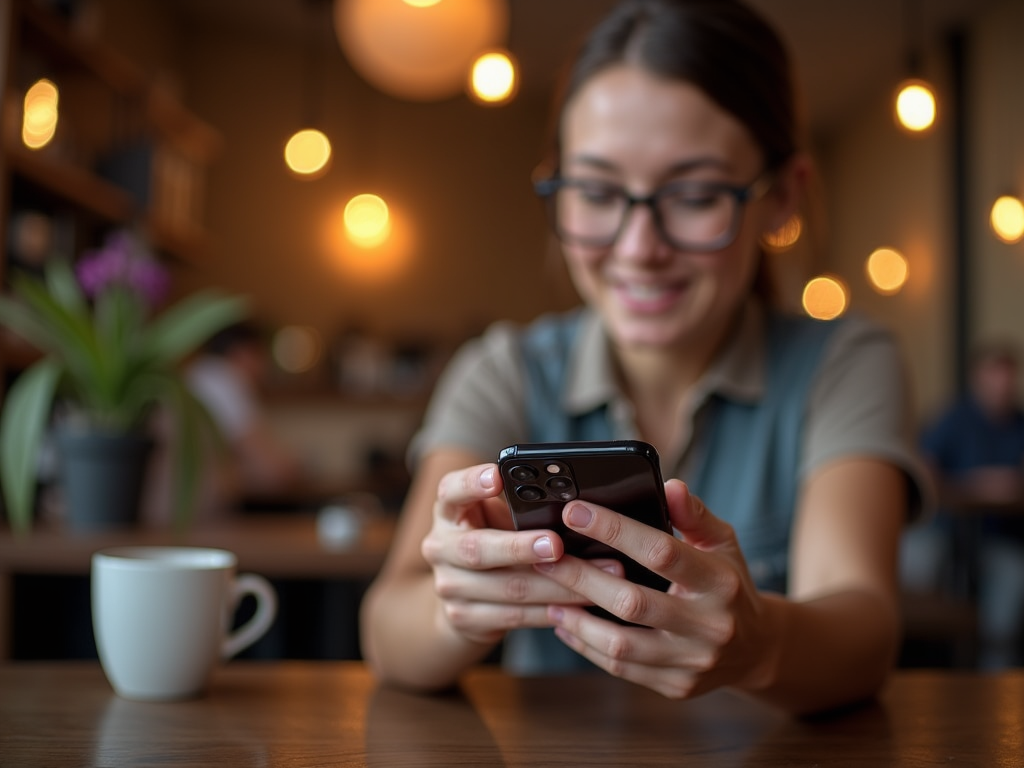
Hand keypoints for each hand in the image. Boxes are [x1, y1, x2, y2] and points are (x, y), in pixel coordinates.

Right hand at [419, 463, 609, 645]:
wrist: (465, 594)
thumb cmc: (494, 537)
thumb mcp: (498, 516)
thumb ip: (521, 507)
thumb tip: (578, 502)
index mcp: (448, 510)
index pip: (451, 490)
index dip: (472, 483)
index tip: (498, 475)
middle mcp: (440, 546)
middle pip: (477, 548)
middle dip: (520, 547)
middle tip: (556, 543)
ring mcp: (449, 586)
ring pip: (507, 587)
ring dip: (556, 585)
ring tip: (594, 578)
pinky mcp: (464, 618)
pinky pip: (515, 616)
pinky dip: (551, 610)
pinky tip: (579, 605)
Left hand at [533, 479, 778, 698]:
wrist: (757, 648)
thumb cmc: (729, 583)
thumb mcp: (722, 543)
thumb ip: (694, 514)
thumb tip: (668, 485)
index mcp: (720, 581)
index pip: (660, 552)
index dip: (614, 530)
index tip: (574, 512)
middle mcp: (709, 625)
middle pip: (632, 602)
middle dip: (581, 577)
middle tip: (545, 557)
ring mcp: (692, 662)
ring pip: (621, 645)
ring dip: (577, 620)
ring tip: (548, 595)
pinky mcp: (676, 687)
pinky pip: (622, 668)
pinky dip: (587, 646)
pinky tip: (566, 624)